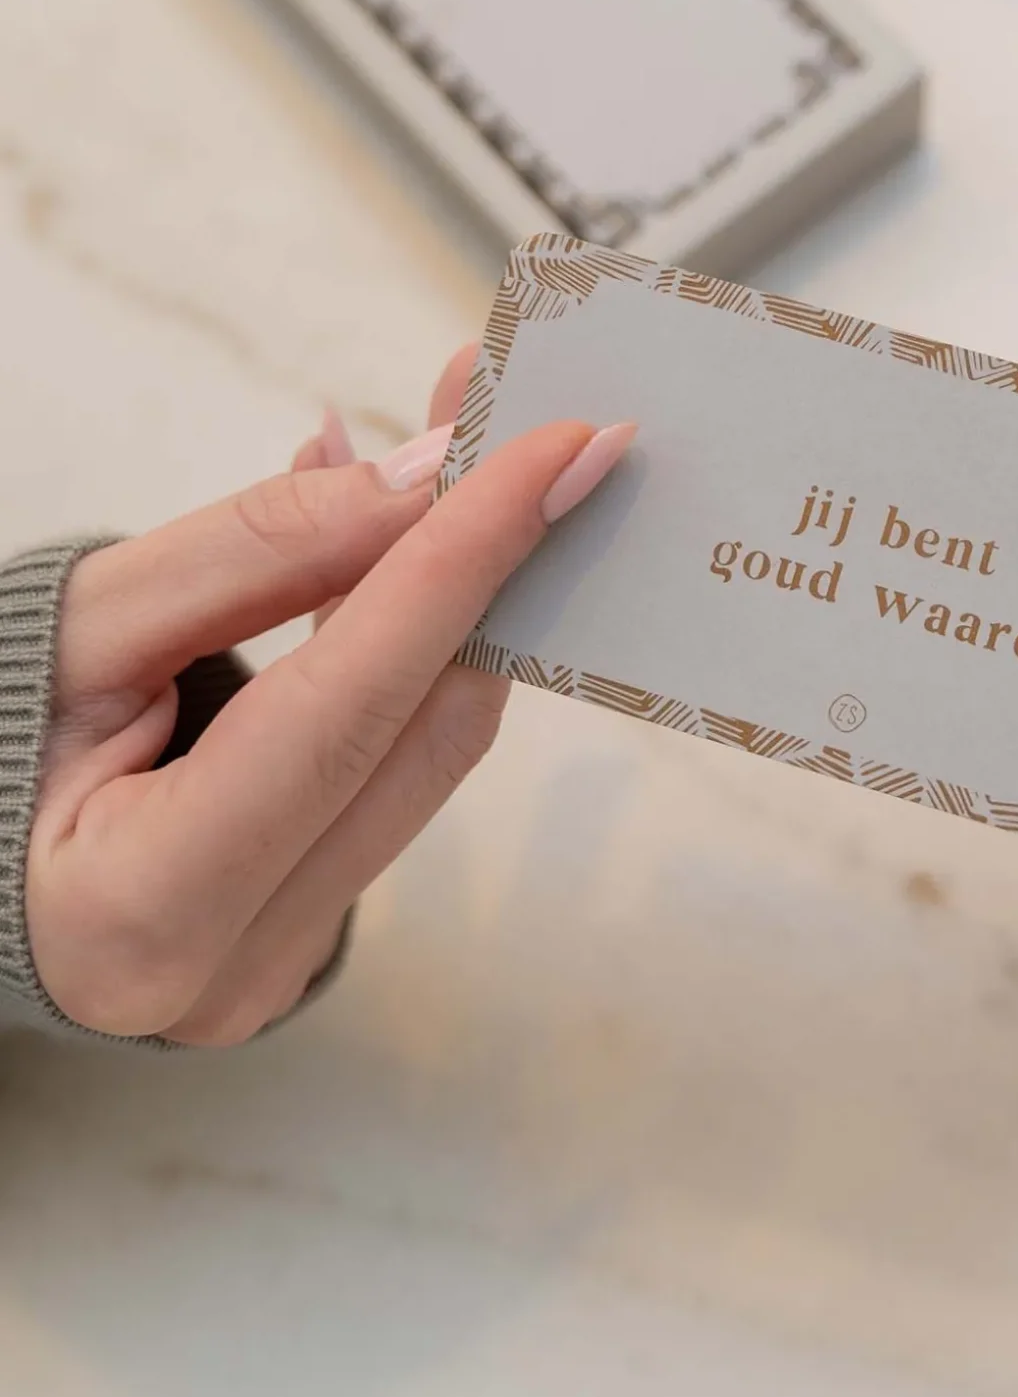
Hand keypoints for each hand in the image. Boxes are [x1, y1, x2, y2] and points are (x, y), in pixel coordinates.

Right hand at [27, 349, 634, 1043]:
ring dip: (457, 598)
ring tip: (468, 457)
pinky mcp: (302, 939)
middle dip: (488, 565)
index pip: (347, 709)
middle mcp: (225, 969)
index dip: (458, 564)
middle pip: (419, 737)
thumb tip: (425, 479)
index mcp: (137, 908)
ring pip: (423, 754)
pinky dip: (406, 657)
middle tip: (532, 426)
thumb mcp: (83, 623)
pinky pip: (392, 773)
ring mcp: (272, 968)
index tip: (556, 451)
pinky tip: (397, 550)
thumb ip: (256, 552)